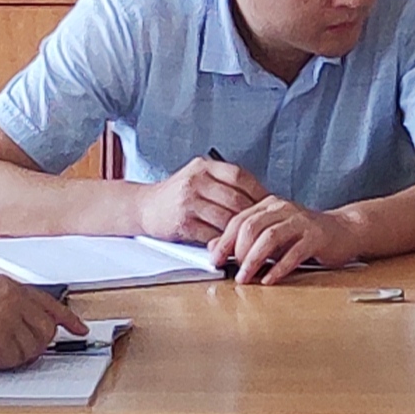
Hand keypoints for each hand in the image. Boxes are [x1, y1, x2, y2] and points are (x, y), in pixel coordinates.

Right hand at [0, 275, 81, 366]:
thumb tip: (27, 329)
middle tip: (8, 352)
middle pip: (45, 331)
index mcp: (7, 285)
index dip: (67, 319)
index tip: (78, 329)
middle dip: (32, 347)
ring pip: (32, 349)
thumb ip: (6, 307)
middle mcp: (12, 296)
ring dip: (12, 357)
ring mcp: (7, 315)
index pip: (49, 302)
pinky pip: (13, 360)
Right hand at [134, 158, 267, 242]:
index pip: (239, 176)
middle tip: (264, 226)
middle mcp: (196, 181)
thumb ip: (223, 184)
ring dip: (240, 232)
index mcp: (204, 167)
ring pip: (226, 219)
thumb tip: (259, 198)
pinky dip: (223, 242)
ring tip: (251, 239)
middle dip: (253, 216)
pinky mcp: (182, 223)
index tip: (270, 204)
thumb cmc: (177, 194)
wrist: (144, 206)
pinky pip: (211, 235)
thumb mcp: (198, 178)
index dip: (258, 191)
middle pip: (236, 199)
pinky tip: (230, 246)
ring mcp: (188, 202)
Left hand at [211, 194, 347, 283]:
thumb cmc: (304, 235)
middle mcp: (283, 208)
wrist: (344, 231)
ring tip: (245, 277)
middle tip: (231, 270)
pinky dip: (278, 268)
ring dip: (253, 260)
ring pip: (270, 238)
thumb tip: (214, 249)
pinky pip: (294, 253)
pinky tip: (269, 279)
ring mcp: (301, 221)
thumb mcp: (271, 235)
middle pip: (251, 226)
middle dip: (236, 251)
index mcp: (269, 205)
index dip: (224, 241)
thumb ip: (244, 240)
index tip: (214, 260)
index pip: (239, 220)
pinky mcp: (316, 237)